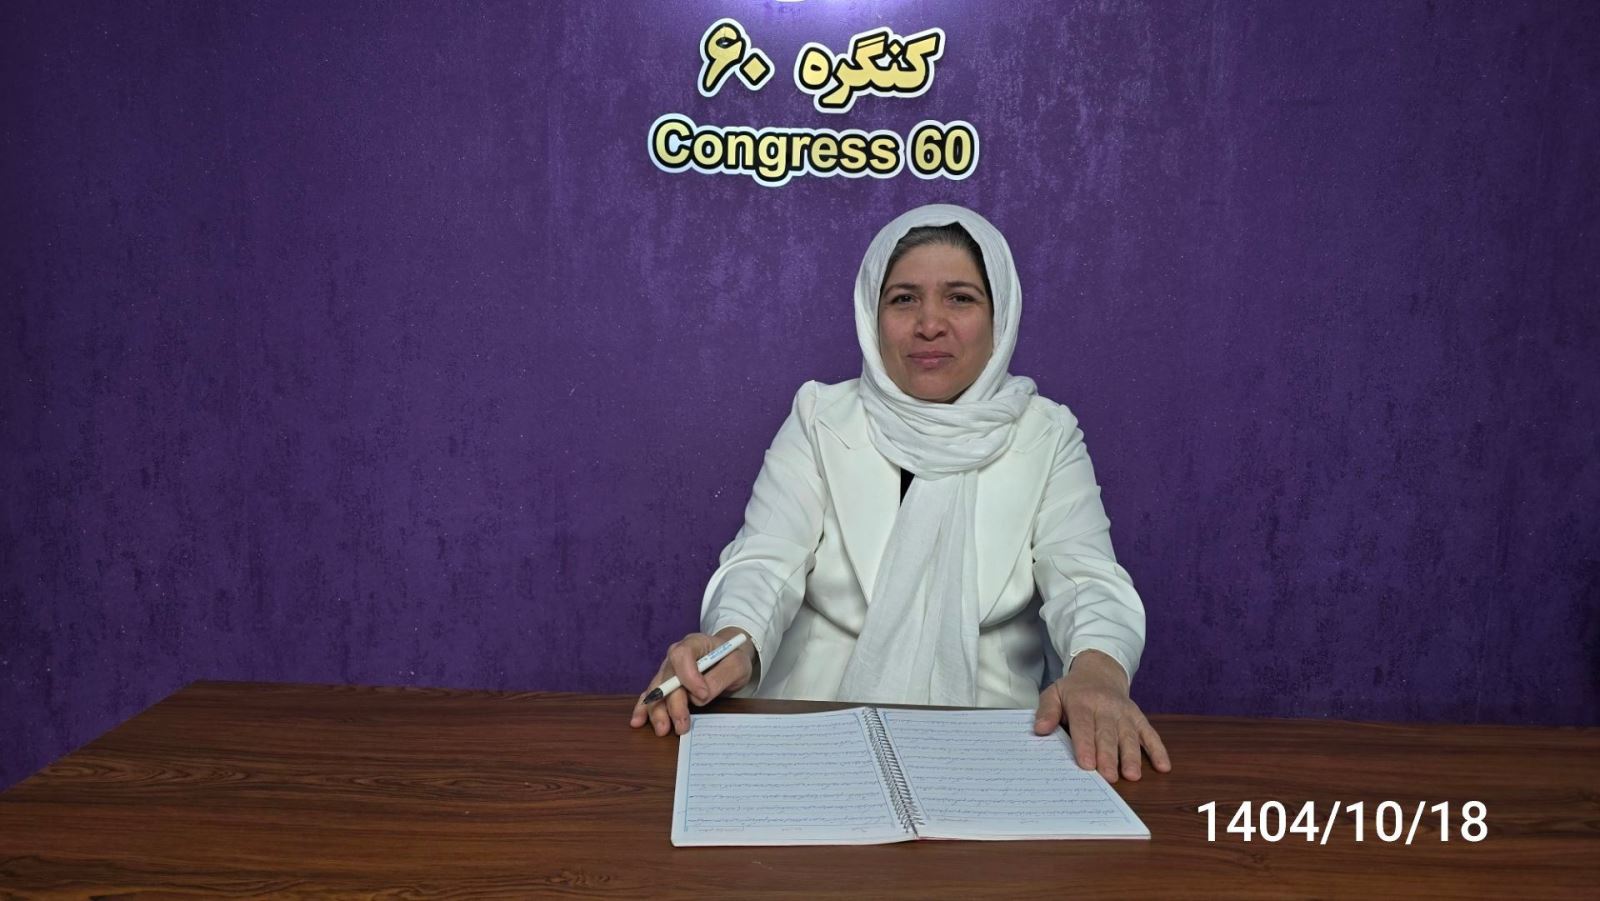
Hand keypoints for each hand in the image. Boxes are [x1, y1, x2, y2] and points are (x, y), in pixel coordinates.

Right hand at [629, 628, 755, 735]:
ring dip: (657, 710)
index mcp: (694, 643)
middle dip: (673, 703)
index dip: (688, 676)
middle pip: (667, 678)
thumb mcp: (737, 666)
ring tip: (663, 729)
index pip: (682, 655)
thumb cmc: (733, 659)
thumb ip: (720, 678)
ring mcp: (668, 670)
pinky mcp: (666, 684)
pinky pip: (651, 695)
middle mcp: (676, 655)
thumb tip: (700, 696)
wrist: (729, 658)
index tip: (703, 694)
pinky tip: (638, 721)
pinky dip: (644, 708)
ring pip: (656, 689)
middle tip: (682, 725)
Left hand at [1033, 650, 1170, 782]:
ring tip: (1133, 775)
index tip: (1086, 764)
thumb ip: (1047, 711)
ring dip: (1132, 756)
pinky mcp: (1139, 718)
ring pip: (1129, 736)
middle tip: (1109, 777)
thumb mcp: (1054, 693)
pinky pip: (1150, 734)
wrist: (1100, 672)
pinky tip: (1164, 766)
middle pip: (1107, 734)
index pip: (1083, 725)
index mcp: (1083, 702)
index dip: (1085, 745)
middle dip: (1109, 756)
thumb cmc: (1074, 691)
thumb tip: (1040, 729)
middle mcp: (1106, 708)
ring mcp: (1125, 713)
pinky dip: (1158, 750)